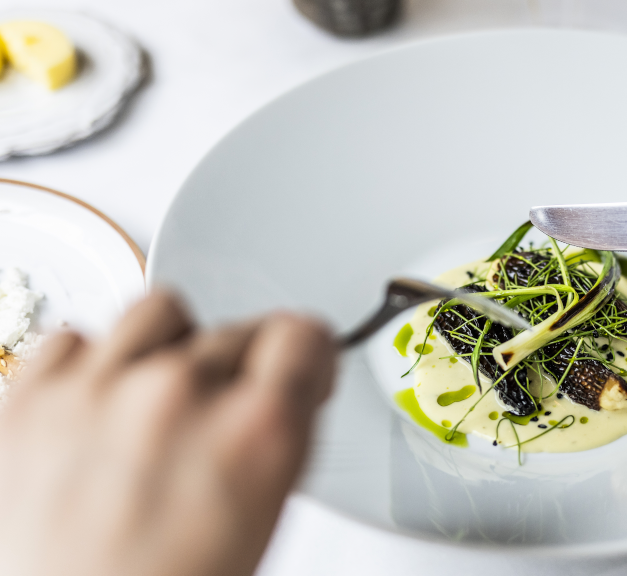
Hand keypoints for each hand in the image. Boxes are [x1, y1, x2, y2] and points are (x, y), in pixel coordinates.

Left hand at [0, 292, 336, 575]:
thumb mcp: (263, 514)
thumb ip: (278, 433)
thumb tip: (281, 387)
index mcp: (257, 431)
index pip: (303, 335)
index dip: (304, 356)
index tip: (295, 365)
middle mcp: (178, 396)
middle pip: (235, 330)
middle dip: (236, 374)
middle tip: (216, 425)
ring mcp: (97, 391)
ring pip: (160, 314)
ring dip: (168, 352)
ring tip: (156, 408)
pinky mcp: (28, 399)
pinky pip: (77, 338)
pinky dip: (92, 366)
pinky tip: (100, 413)